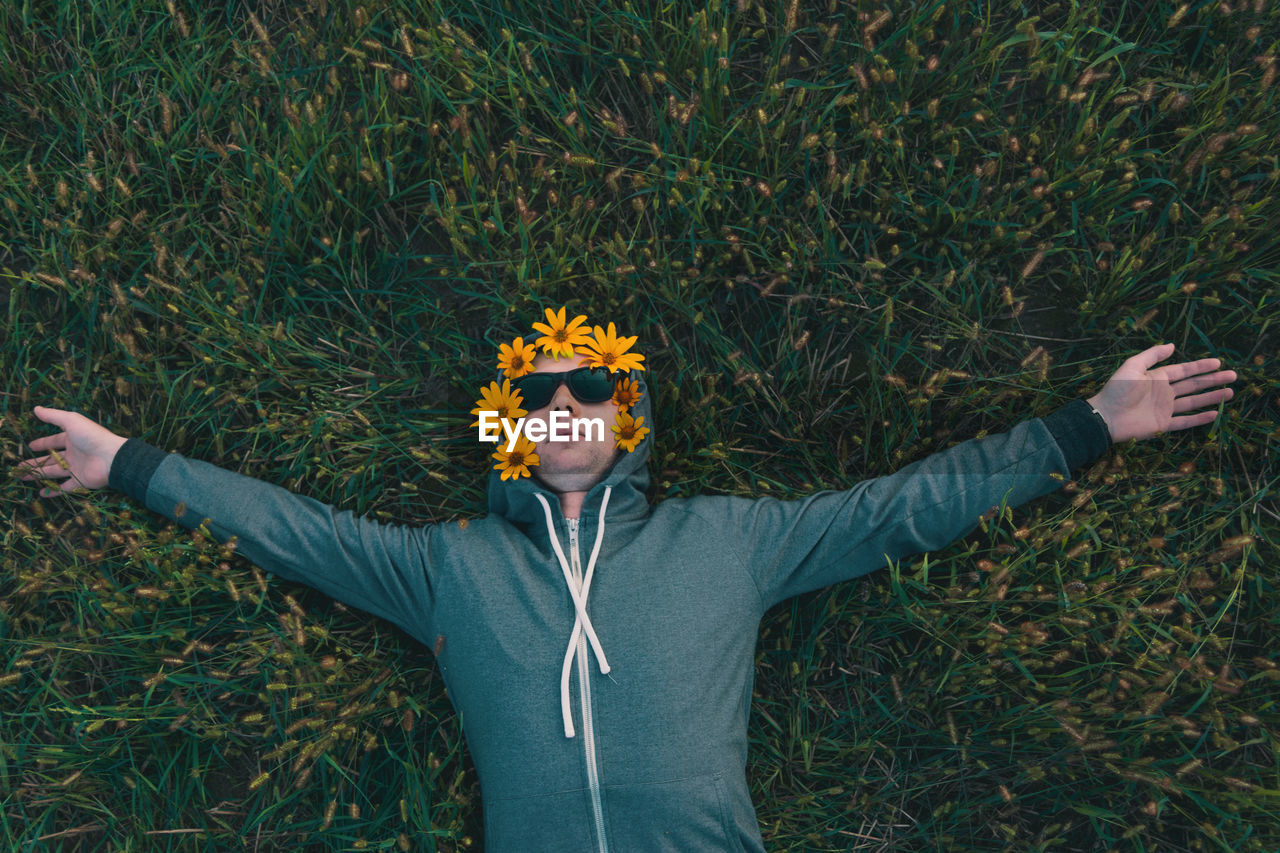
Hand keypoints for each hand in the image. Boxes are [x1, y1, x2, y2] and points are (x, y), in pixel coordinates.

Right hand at [15, 406, 128, 496]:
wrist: (112, 457)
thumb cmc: (92, 436)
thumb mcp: (71, 421)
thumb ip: (53, 416)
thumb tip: (36, 408)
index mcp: (73, 439)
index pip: (55, 441)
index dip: (43, 443)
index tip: (30, 446)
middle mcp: (74, 454)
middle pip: (51, 458)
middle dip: (35, 462)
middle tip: (20, 466)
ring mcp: (77, 468)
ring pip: (54, 473)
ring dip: (39, 475)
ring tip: (22, 477)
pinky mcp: (81, 481)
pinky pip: (65, 488)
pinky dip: (54, 492)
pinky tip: (41, 494)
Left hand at [1087, 343, 1236, 442]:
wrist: (1105, 417)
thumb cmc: (1117, 390)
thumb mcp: (1133, 367)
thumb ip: (1152, 355)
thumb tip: (1173, 345)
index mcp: (1156, 378)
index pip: (1184, 371)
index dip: (1201, 366)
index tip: (1219, 363)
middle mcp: (1163, 392)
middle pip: (1193, 385)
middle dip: (1213, 380)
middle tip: (1233, 376)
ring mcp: (1164, 409)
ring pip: (1193, 402)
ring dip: (1211, 397)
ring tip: (1230, 393)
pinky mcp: (1163, 425)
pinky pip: (1184, 421)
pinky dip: (1199, 419)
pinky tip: (1215, 414)